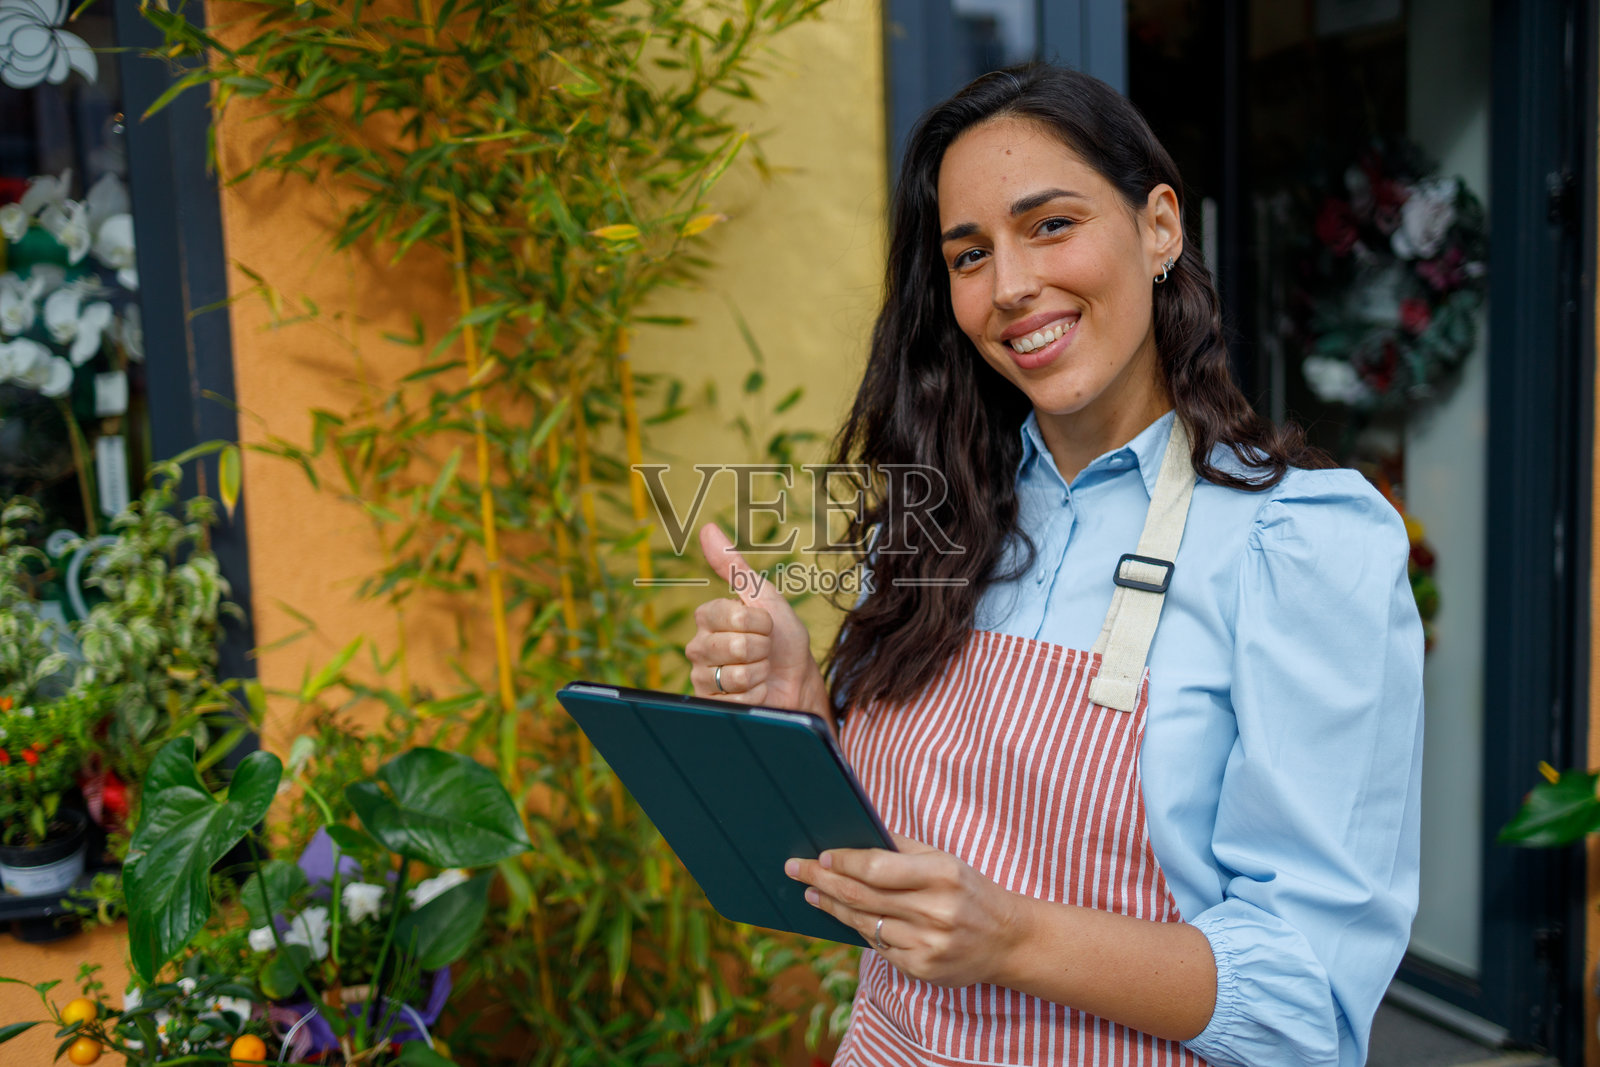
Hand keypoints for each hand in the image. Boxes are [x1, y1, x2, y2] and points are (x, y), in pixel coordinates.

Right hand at [685, 523, 830, 720]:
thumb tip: (707, 527)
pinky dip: (757, 696)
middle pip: (734, 645)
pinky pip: (738, 699)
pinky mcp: (711, 705)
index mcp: (708, 617)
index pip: (730, 615)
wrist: (798, 681)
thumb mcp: (763, 597)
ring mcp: (702, 677)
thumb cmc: (782, 638)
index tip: (766, 626)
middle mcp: (698, 646)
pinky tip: (756, 693)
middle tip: (764, 652)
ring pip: (735, 674)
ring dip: (760, 674)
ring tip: (760, 672)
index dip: (759, 622)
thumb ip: (734, 566)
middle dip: (762, 649)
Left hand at [785, 833, 1022, 987]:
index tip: (819, 856)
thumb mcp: (945, 859)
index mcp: (942, 874)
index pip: (876, 867)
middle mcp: (935, 911)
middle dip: (822, 882)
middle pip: (861, 896)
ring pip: (864, 923)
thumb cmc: (969, 890)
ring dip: (832, 907)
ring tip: (812, 894)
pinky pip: (879, 946)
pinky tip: (845, 917)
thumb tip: (854, 837)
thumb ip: (903, 849)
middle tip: (796, 871)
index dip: (842, 862)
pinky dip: (860, 929)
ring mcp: (928, 944)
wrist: (1009, 939)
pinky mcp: (923, 969)